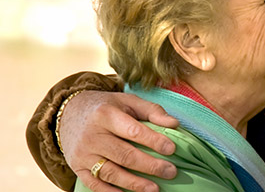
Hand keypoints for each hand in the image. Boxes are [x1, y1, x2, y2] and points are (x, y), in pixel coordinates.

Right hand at [59, 90, 179, 191]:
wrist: (68, 113)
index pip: (133, 131)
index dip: (153, 141)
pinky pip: (94, 184)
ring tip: (155, 189)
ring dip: (134, 183)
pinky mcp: (77, 167)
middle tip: (171, 172)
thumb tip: (175, 124)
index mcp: (105, 115)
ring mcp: (83, 154)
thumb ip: (152, 111)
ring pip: (111, 172)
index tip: (172, 149)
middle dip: (150, 166)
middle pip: (124, 155)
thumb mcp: (128, 101)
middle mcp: (92, 135)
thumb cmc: (106, 107)